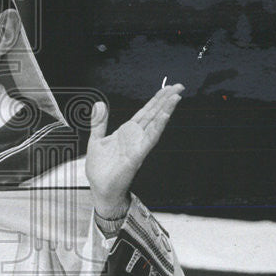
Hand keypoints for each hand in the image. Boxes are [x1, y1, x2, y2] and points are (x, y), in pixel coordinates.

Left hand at [85, 84, 184, 216]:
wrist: (100, 189)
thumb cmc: (101, 169)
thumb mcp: (97, 140)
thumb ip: (99, 122)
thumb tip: (99, 103)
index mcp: (127, 132)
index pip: (145, 112)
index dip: (156, 100)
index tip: (167, 88)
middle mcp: (136, 137)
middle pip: (154, 114)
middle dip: (165, 100)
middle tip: (179, 86)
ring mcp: (138, 145)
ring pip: (155, 124)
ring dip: (165, 110)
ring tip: (176, 96)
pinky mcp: (137, 155)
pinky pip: (149, 139)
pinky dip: (157, 127)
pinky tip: (164, 116)